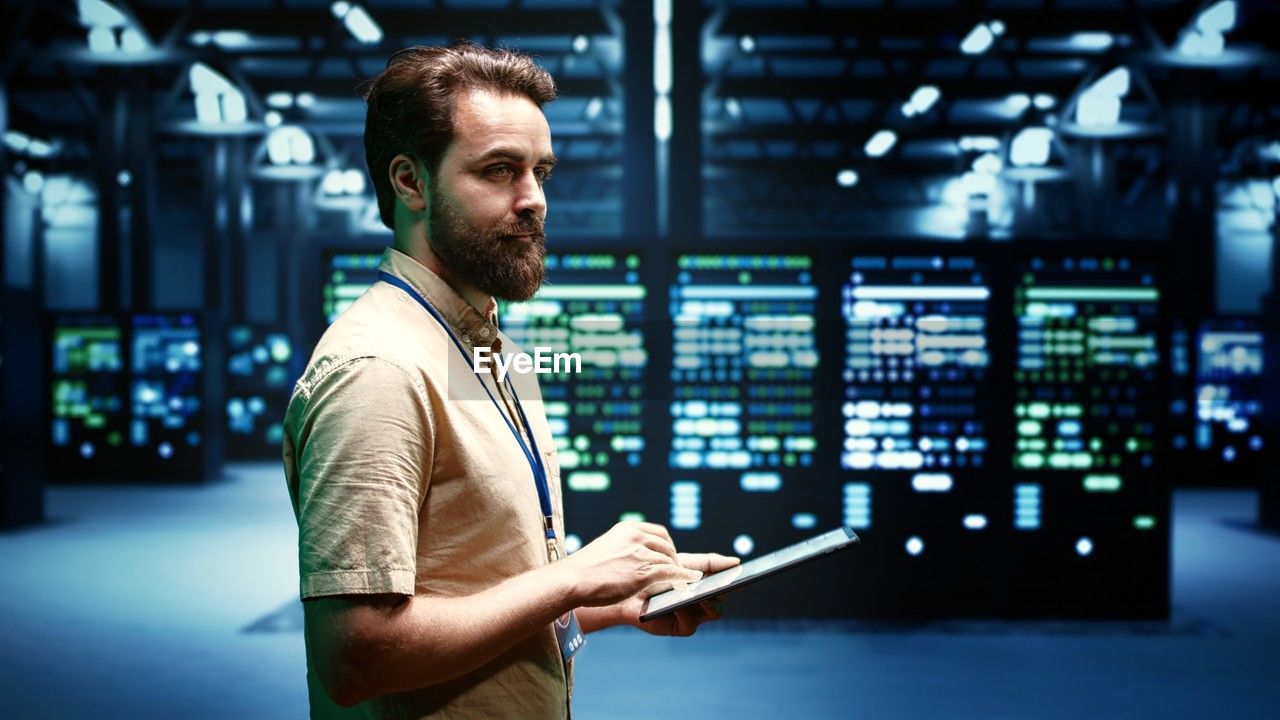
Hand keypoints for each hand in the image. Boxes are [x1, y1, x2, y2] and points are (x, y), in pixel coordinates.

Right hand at [560, 522, 702, 606]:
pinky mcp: (644, 571)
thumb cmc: (585, 570)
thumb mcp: (606, 549)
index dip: (667, 545)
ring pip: (669, 560)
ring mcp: (640, 553)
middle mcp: (635, 536)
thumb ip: (623, 549)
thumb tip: (634, 559)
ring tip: (682, 581)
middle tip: (675, 572)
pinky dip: (683, 577)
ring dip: (678, 571)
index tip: (669, 556)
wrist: (572, 580)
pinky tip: (690, 581)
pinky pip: (671, 573)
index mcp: (626, 529)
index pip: (658, 532)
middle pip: (666, 545)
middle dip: (673, 559)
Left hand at [624, 552, 740, 636]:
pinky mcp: (680, 627)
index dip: (738, 580)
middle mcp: (706, 603)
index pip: (728, 584)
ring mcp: (695, 616)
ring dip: (707, 602)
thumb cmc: (660, 574)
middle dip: (723, 590)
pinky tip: (677, 604)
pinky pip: (690, 624)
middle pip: (723, 599)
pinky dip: (686, 613)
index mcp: (709, 586)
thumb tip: (737, 562)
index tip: (744, 573)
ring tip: (700, 593)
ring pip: (712, 613)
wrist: (632, 587)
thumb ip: (710, 563)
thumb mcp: (685, 563)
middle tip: (722, 583)